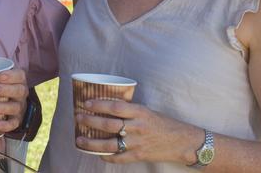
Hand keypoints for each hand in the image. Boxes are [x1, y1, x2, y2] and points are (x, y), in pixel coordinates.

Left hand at [0, 68, 28, 133]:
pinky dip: (7, 125)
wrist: (2, 102)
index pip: (19, 75)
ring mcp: (19, 107)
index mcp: (18, 80)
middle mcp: (21, 93)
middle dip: (5, 90)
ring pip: (16, 107)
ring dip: (3, 107)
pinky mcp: (16, 120)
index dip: (11, 75)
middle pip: (18, 91)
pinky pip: (14, 124)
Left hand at [74, 99, 200, 164]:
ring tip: (79, 139)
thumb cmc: (163, 123)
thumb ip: (129, 110)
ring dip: (91, 142)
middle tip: (78, 118)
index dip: (98, 104)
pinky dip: (106, 156)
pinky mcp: (139, 156)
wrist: (183, 142)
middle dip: (90, 121)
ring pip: (109, 143)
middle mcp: (137, 127)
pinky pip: (118, 158)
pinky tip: (97, 153)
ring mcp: (138, 143)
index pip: (115, 107)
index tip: (86, 103)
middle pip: (108, 124)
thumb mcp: (147, 111)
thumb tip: (107, 105)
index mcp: (140, 112)